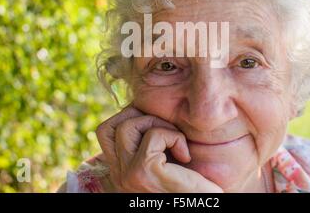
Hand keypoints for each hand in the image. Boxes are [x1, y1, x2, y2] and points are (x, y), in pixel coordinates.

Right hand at [96, 105, 222, 192]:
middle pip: (109, 126)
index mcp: (120, 172)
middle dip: (141, 117)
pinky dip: (174, 137)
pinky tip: (185, 155)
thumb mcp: (163, 160)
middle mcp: (119, 175)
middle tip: (168, 132)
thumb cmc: (192, 185)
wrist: (204, 201)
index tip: (159, 129)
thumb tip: (140, 108)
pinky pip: (154, 135)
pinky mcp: (144, 171)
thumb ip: (148, 143)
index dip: (130, 119)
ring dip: (156, 123)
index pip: (106, 133)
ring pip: (126, 126)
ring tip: (176, 141)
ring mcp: (128, 175)